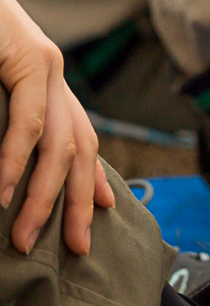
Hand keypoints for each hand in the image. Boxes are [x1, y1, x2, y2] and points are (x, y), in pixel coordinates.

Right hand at [0, 0, 113, 254]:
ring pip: (58, 144)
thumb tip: (2, 174)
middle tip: (75, 248)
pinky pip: (29, 121)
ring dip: (43, 195)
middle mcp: (52, 74)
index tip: (104, 209)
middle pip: (79, 149)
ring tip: (26, 236)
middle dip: (78, 203)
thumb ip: (2, 117)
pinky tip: (3, 193)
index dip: (93, 174)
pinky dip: (15, 160)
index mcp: (43, 80)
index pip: (78, 135)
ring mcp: (43, 65)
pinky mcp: (27, 57)